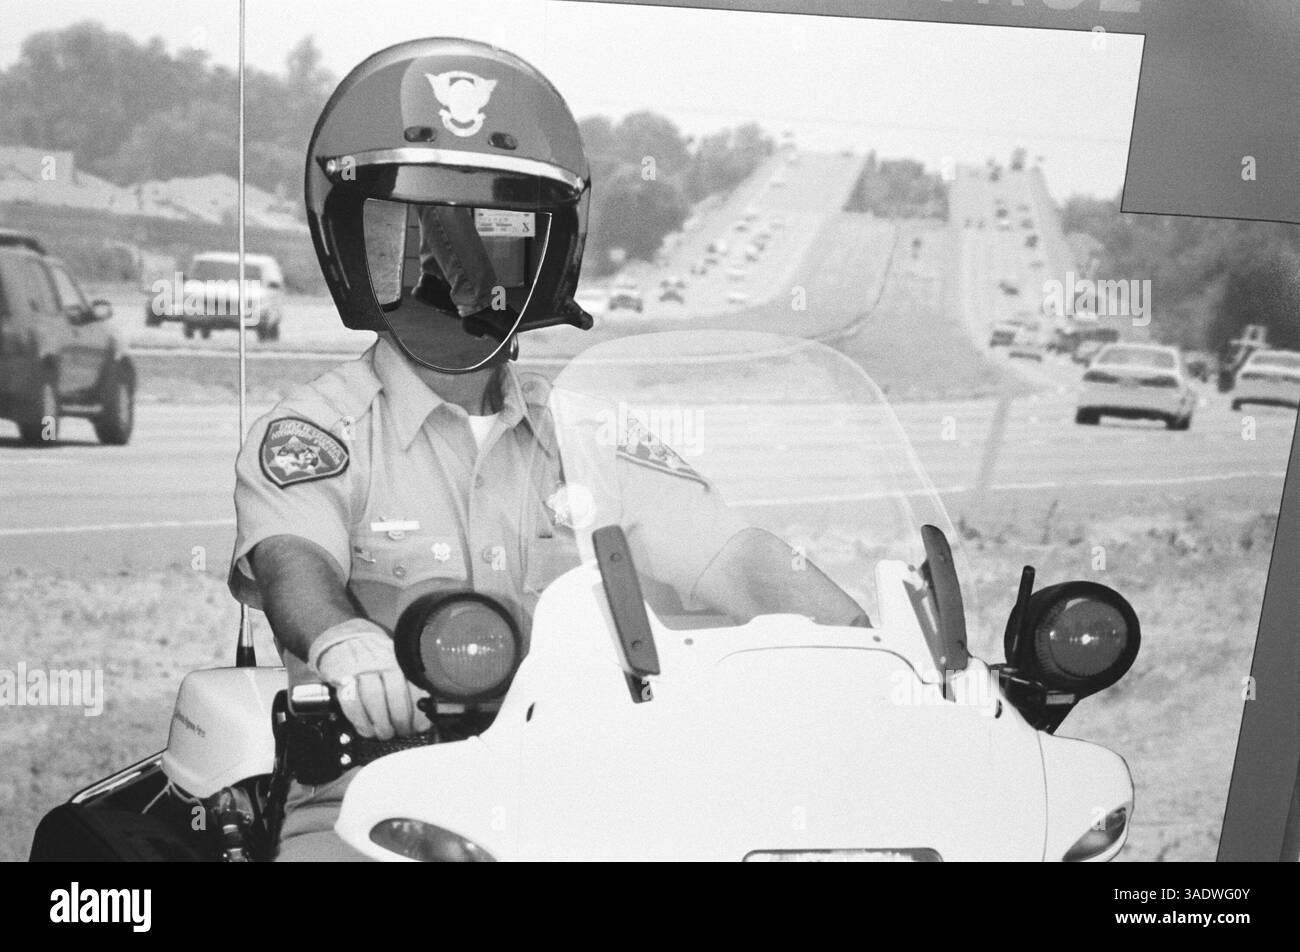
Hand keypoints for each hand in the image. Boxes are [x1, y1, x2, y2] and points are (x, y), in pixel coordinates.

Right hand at [307, 619, 431, 739]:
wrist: (345, 640)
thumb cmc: (375, 658)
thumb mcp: (395, 664)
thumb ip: (409, 686)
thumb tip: (423, 718)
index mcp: (399, 659)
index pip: (414, 686)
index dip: (418, 710)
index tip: (419, 726)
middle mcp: (382, 661)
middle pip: (395, 694)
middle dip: (400, 719)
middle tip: (402, 732)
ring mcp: (360, 669)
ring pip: (374, 699)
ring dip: (381, 723)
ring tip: (384, 733)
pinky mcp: (342, 677)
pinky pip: (352, 703)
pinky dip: (360, 721)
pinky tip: (366, 729)